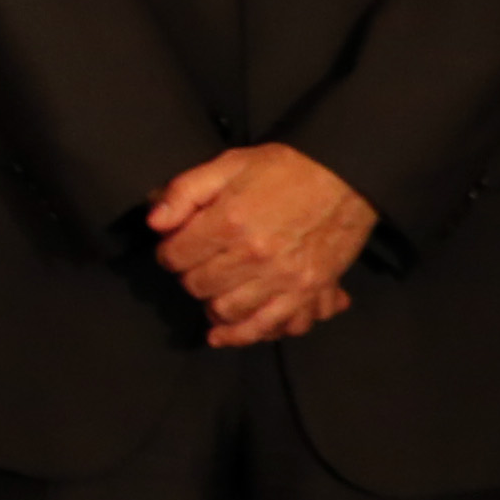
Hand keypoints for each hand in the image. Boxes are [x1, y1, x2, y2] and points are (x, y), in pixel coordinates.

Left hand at [146, 145, 374, 349]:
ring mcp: (283, 279)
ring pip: (227, 312)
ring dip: (212, 305)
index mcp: (230, 222)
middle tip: (199, 265)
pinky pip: (270, 328)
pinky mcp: (308, 293)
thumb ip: (185, 191)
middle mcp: (255, 256)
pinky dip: (246, 335)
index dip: (169, 252)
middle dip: (190, 276)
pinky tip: (227, 334)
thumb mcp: (229, 164)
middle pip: (198, 287)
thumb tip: (154, 222)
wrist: (346, 177)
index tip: (176, 247)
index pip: (176, 257)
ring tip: (214, 292)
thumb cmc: (285, 169)